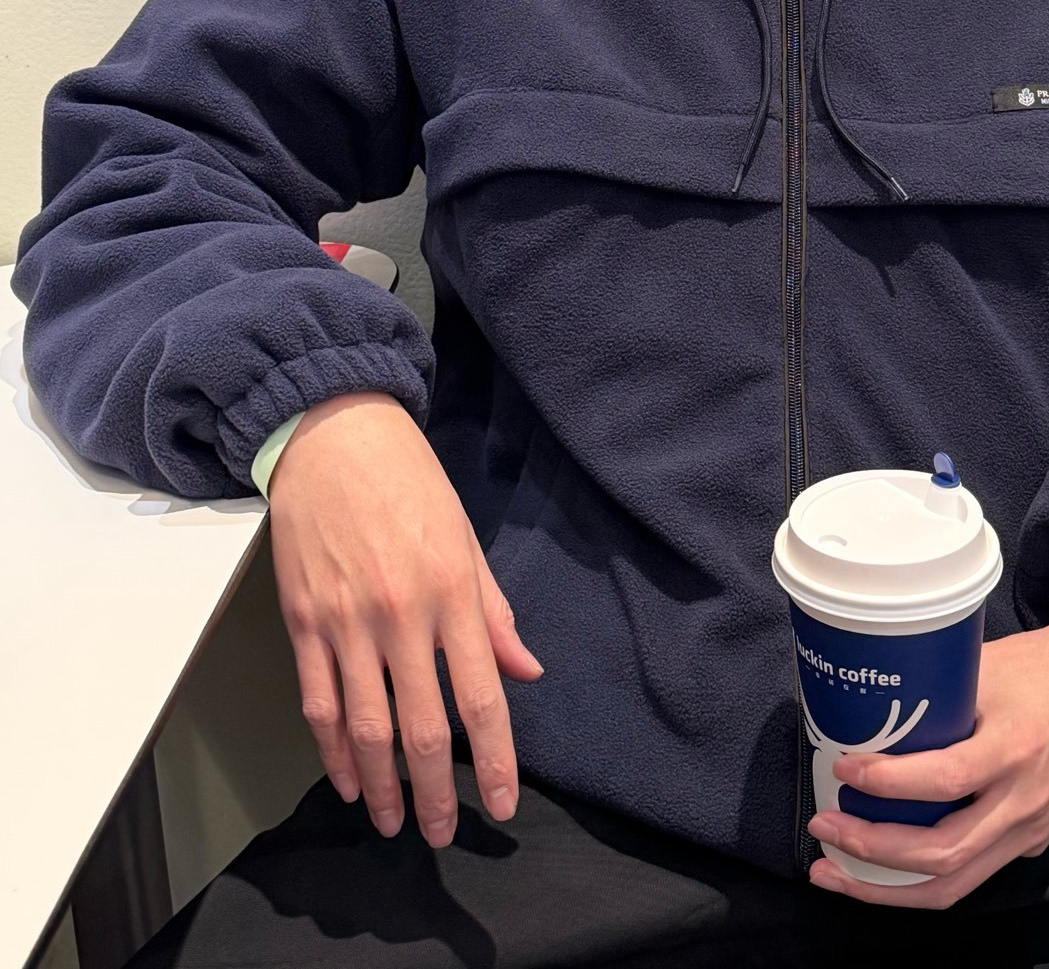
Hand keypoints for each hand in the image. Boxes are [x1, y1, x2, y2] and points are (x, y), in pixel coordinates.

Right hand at [266, 390, 543, 847]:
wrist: (334, 437)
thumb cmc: (411, 482)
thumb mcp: (466, 540)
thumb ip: (493, 613)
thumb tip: (524, 672)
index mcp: (452, 593)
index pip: (480, 697)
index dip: (495, 760)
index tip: (503, 805)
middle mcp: (400, 615)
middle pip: (420, 726)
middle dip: (433, 791)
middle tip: (438, 834)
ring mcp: (345, 621)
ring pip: (363, 726)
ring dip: (380, 784)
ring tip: (392, 820)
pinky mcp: (302, 620)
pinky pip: (317, 701)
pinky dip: (330, 749)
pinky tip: (346, 778)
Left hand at [806, 620, 1048, 908]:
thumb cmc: (1038, 667)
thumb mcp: (986, 667)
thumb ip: (937, 699)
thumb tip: (864, 711)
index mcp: (1016, 746)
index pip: (947, 779)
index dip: (890, 783)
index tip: (845, 770)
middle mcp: (1025, 799)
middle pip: (944, 851)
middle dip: (873, 850)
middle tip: (823, 830)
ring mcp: (1031, 830)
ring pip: (955, 883)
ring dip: (887, 887)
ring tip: (834, 873)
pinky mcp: (1031, 843)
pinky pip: (971, 875)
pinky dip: (920, 880)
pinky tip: (878, 872)